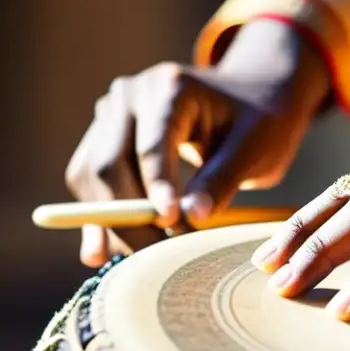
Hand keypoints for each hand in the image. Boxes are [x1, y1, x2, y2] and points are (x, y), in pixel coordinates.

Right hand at [64, 20, 329, 265]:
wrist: (250, 102)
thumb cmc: (259, 122)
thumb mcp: (254, 147)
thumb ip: (222, 178)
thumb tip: (193, 217)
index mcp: (168, 89)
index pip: (152, 146)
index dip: (156, 187)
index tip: (170, 223)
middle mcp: (128, 98)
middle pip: (109, 164)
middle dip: (130, 217)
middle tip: (159, 257)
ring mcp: (110, 117)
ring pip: (90, 176)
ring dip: (108, 222)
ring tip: (138, 261)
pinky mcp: (103, 140)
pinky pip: (90, 182)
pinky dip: (98, 218)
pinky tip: (99, 253)